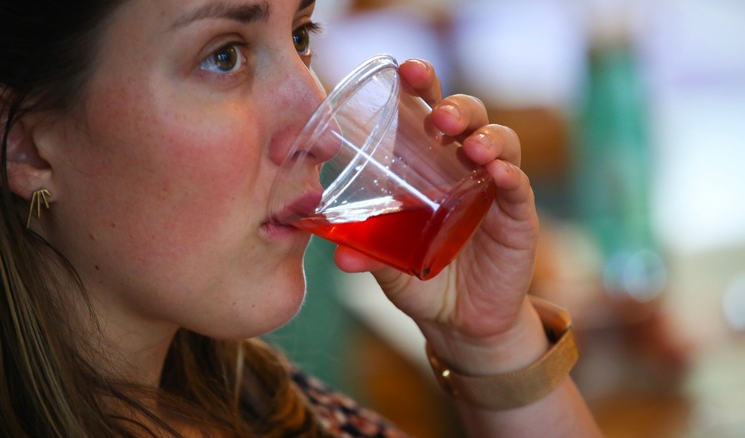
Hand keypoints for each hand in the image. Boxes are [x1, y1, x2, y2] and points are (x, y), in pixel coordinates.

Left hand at [332, 59, 540, 365]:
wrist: (457, 321)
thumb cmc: (420, 277)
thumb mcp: (387, 263)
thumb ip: (367, 252)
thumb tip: (338, 256)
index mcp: (425, 166)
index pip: (425, 114)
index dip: (419, 86)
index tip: (405, 69)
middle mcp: (460, 168)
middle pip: (466, 117)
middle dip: (455, 106)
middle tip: (438, 116)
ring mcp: (491, 189)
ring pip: (500, 142)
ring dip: (486, 137)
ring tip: (470, 147)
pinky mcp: (517, 217)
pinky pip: (518, 188)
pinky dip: (509, 176)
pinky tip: (498, 174)